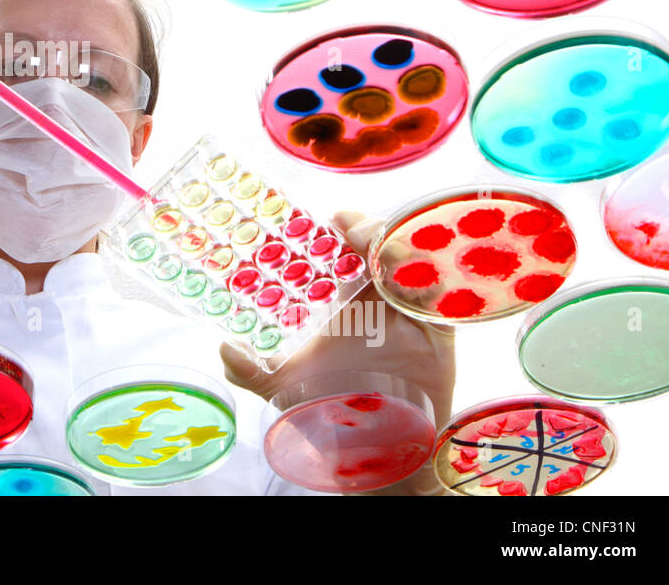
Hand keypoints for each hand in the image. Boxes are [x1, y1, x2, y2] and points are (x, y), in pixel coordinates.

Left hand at [222, 211, 456, 494]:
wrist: (376, 449)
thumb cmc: (330, 409)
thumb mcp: (282, 388)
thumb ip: (248, 370)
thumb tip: (225, 347)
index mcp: (338, 299)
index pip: (340, 248)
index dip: (336, 227)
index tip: (328, 220)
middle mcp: (373, 297)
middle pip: (376, 245)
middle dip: (365, 227)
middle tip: (349, 229)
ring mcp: (405, 311)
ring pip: (410, 261)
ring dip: (395, 246)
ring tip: (374, 248)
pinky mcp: (438, 331)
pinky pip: (444, 295)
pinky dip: (432, 281)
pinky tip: (410, 280)